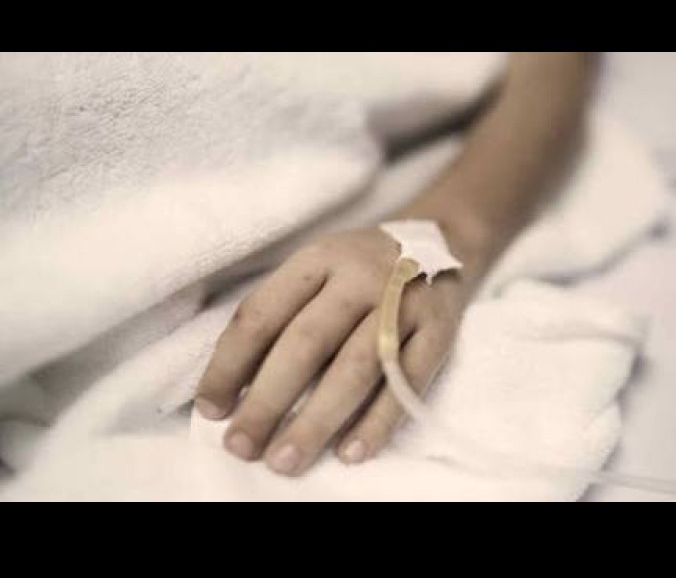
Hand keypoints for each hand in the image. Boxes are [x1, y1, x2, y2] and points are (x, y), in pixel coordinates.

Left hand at [195, 226, 468, 475]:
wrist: (442, 238)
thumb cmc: (360, 268)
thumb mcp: (318, 269)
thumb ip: (281, 314)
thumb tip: (233, 387)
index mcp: (317, 259)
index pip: (262, 314)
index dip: (229, 365)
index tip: (211, 410)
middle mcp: (360, 275)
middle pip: (306, 343)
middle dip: (268, 401)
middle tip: (242, 447)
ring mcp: (403, 302)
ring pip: (355, 367)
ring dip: (317, 419)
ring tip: (285, 460)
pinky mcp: (439, 329)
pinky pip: (407, 381)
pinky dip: (378, 421)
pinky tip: (350, 453)